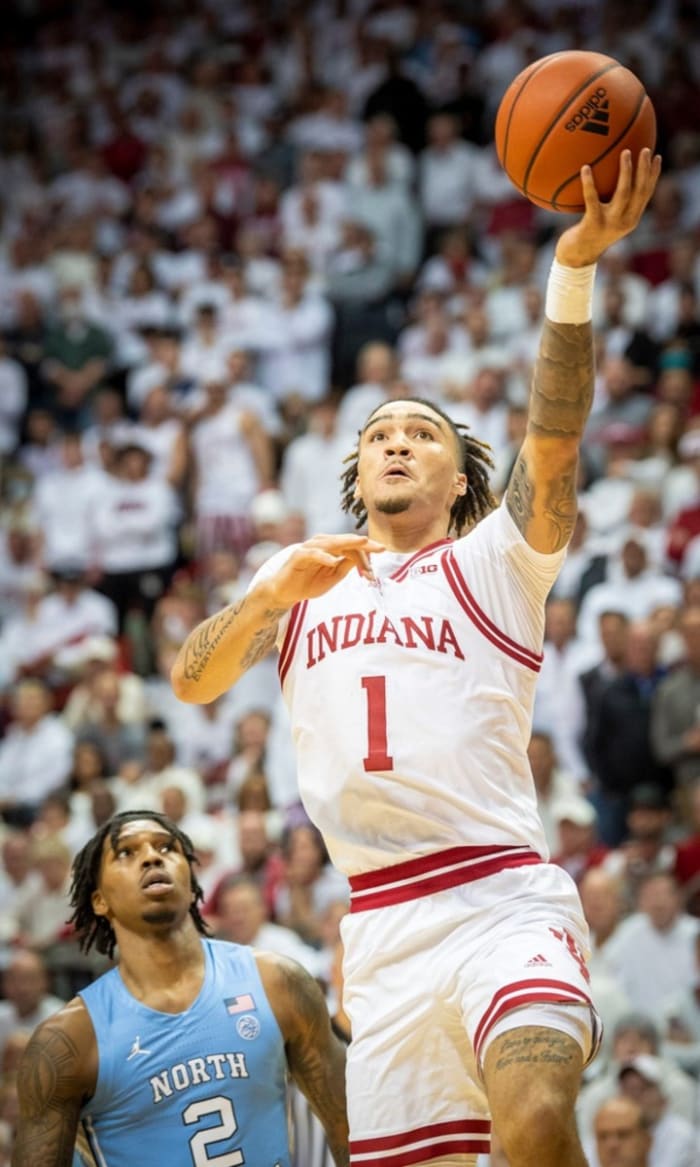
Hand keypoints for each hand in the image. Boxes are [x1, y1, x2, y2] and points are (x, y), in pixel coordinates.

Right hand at [268, 534, 383, 606]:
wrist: (285, 592)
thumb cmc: (309, 583)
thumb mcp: (333, 577)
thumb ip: (346, 566)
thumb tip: (365, 558)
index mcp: (331, 547)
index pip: (353, 547)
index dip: (367, 557)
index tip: (374, 574)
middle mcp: (322, 543)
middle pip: (346, 540)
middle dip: (364, 545)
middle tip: (381, 548)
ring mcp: (309, 548)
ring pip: (332, 542)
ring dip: (349, 546)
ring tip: (363, 543)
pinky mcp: (298, 556)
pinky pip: (312, 553)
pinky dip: (323, 556)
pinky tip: (333, 561)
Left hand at [555, 148, 661, 267]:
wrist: (575, 258)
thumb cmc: (588, 234)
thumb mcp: (604, 219)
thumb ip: (612, 204)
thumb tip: (609, 176)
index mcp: (631, 219)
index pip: (646, 194)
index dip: (654, 175)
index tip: (657, 156)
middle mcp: (625, 222)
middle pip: (640, 192)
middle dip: (645, 169)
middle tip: (645, 149)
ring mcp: (610, 224)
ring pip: (623, 193)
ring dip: (626, 171)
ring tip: (625, 152)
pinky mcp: (593, 224)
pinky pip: (591, 199)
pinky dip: (589, 183)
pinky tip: (585, 168)